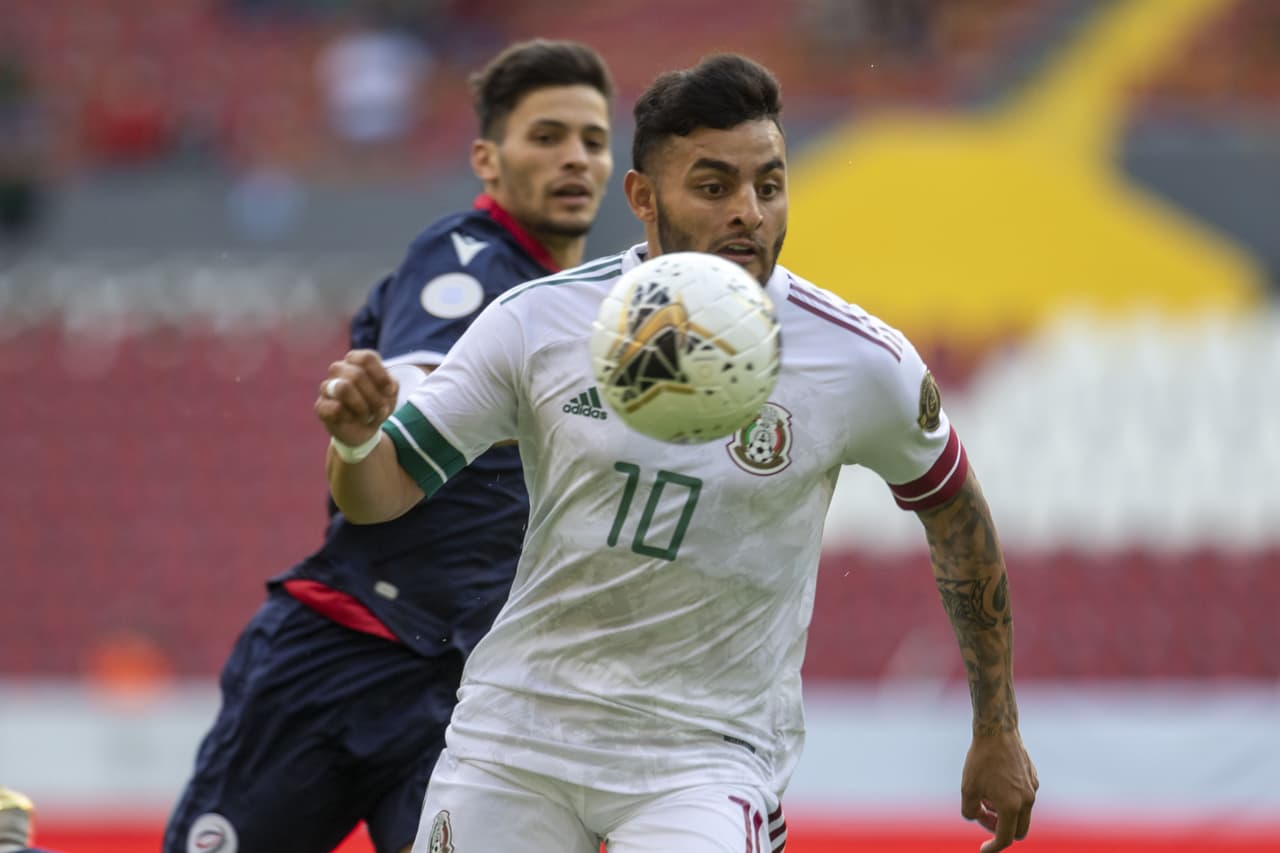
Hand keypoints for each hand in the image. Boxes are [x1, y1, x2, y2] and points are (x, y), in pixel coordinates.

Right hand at [314, 349, 398, 446]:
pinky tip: (352, 419)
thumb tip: (385, 386)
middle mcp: (339, 369)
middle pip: (357, 375)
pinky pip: (335, 408)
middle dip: (374, 397)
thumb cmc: (377, 404)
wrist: (365, 430)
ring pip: (343, 388)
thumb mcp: (390, 394)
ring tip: (366, 416)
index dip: (381, 376)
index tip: (389, 391)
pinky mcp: (320, 405)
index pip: (367, 358)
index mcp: (356, 361)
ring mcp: (327, 386)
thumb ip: (391, 384)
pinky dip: (350, 417)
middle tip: (380, 409)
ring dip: (362, 407)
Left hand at [961, 728, 1037, 851]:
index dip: (993, 848)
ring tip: (987, 795)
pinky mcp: (1033, 777)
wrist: (997, 731)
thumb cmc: (980, 760)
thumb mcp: (967, 788)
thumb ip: (971, 811)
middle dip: (1001, 829)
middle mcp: (1027, 800)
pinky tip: (996, 782)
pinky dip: (1011, 798)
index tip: (982, 849)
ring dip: (1005, 813)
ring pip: (1022, 813)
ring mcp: (1033, 788)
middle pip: (1018, 831)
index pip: (1005, 839)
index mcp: (1012, 806)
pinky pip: (1024, 796)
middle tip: (984, 816)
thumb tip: (979, 818)